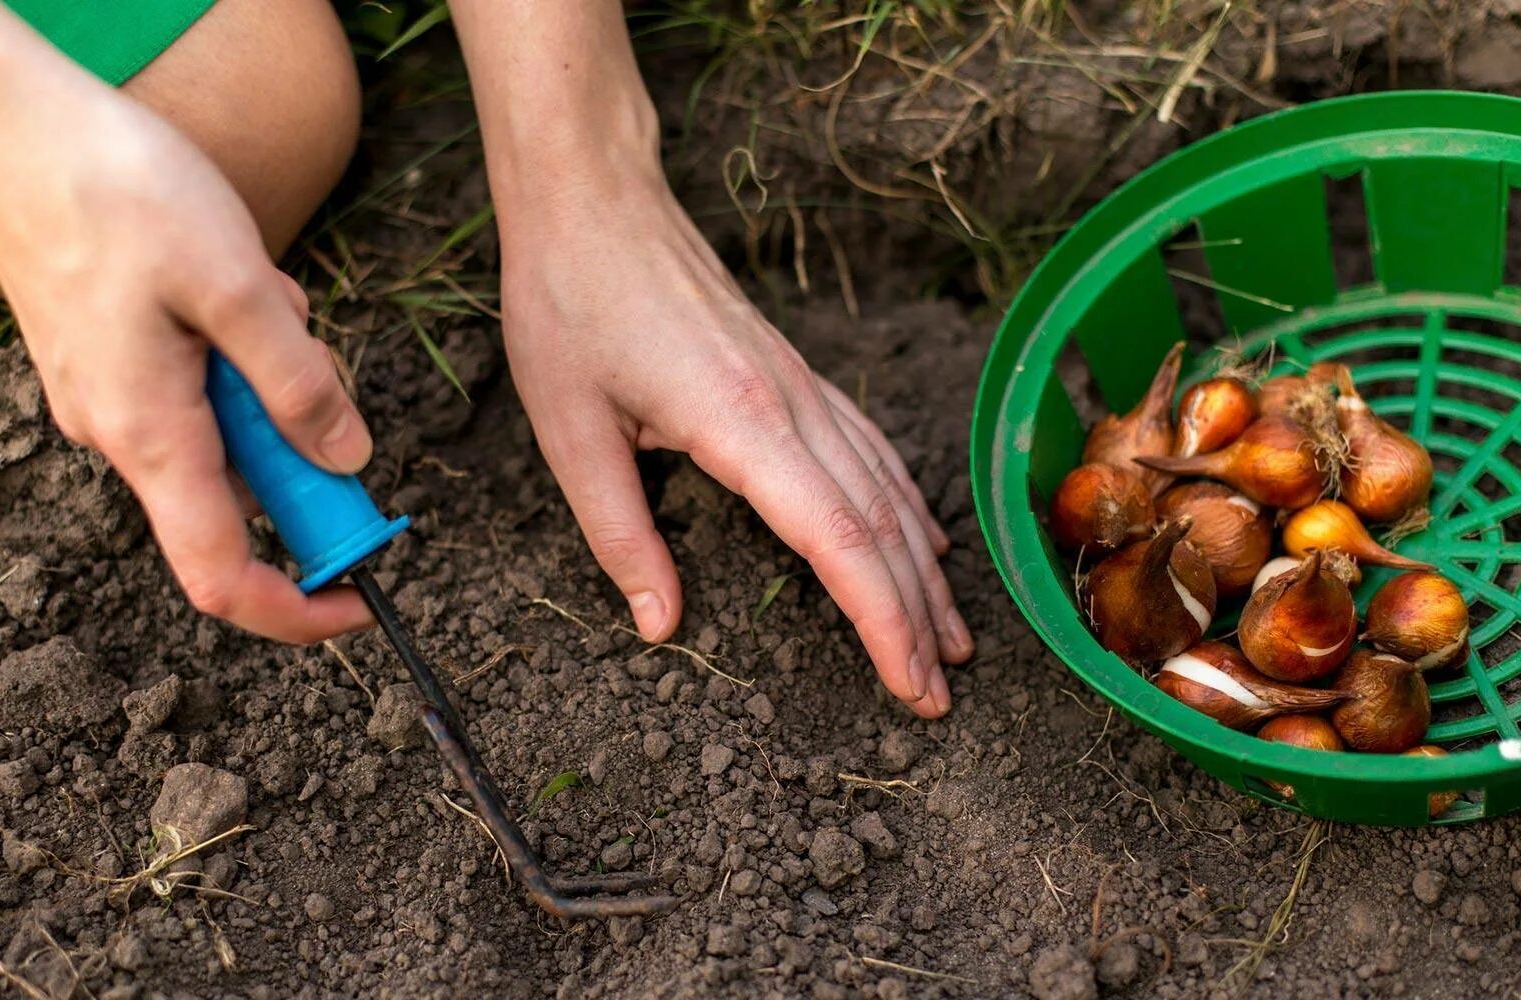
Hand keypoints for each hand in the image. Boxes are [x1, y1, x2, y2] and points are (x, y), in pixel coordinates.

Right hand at [0, 87, 373, 641]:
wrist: (8, 124)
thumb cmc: (119, 192)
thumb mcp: (239, 286)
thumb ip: (298, 384)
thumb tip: (347, 462)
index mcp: (150, 435)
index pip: (221, 576)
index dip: (297, 609)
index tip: (362, 599)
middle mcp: (118, 435)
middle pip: (237, 496)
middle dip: (298, 440)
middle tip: (308, 352)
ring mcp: (106, 399)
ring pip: (224, 429)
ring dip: (268, 378)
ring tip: (254, 289)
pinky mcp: (106, 362)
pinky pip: (196, 388)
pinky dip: (233, 350)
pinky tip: (225, 280)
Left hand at [497, 166, 972, 716]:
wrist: (593, 202)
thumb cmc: (569, 306)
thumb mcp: (570, 432)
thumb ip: (620, 535)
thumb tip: (659, 625)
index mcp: (740, 423)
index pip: (837, 538)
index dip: (882, 620)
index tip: (910, 683)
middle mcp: (791, 403)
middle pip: (880, 524)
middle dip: (916, 616)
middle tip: (938, 694)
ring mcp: (801, 384)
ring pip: (888, 487)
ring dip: (924, 568)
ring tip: (951, 638)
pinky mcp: (793, 372)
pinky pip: (871, 448)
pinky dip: (906, 505)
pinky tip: (921, 539)